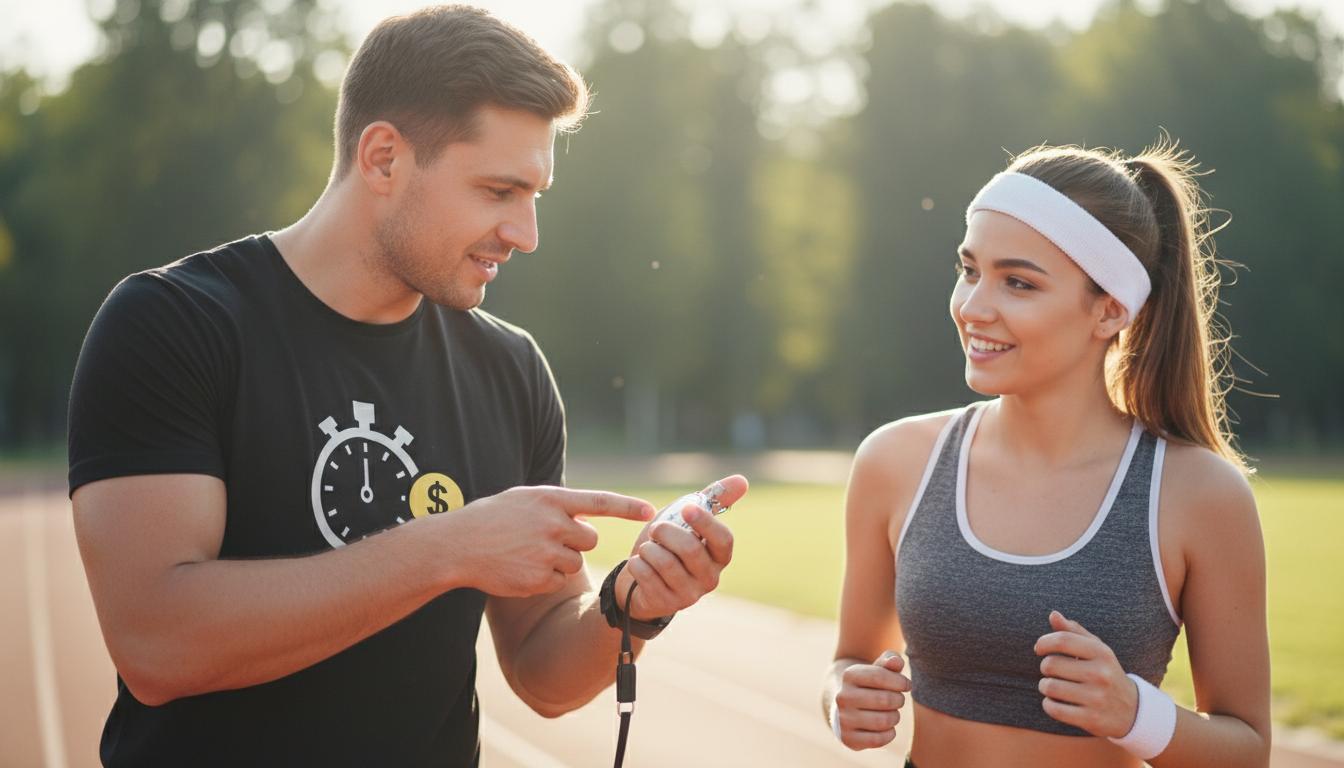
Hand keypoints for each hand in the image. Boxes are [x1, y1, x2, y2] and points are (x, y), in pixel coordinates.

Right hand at [444, 486, 653, 596]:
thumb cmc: (490, 519)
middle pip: (590, 539)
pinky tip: (522, 569)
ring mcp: (546, 552)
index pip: (599, 501)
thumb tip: (586, 515)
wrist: (457, 545)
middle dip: (575, 542)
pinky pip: (559, 581)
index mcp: (551, 499)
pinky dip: (545, 578)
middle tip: (547, 540)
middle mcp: (553, 524)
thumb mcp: (523, 499)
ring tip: (528, 554)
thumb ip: (556, 505)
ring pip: (576, 563)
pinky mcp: (539, 578)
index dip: (627, 507)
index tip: (651, 512)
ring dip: (560, 561)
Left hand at [617, 474, 748, 620]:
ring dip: (649, 548)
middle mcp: (710, 578)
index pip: (723, 540)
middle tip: (656, 529)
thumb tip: (743, 480)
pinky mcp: (666, 604)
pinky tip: (639, 564)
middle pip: (690, 550)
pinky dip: (637, 564)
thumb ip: (713, 500)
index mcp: (719, 556)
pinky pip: (647, 576)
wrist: (640, 581)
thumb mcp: (687, 519)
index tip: (686, 509)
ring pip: (665, 563)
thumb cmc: (669, 545)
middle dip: (666, 532)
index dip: (706, 523)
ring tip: (647, 548)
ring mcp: (689, 595)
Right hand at [834, 651, 910, 749]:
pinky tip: (887, 727)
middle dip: (898, 700)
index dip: (900, 682)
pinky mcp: (848, 738)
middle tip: (898, 700)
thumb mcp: (879, 669)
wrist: (848, 707)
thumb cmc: (871, 685)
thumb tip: (896, 662)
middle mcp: (842, 697)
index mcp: (849, 675)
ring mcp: (843, 719)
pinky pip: (878, 739)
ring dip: (895, 717)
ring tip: (892, 713)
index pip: (881, 677)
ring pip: (883, 721)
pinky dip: (889, 734)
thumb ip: (891, 661)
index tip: (906, 685)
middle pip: (885, 700)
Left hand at [1034, 610, 1139, 737]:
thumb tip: (1053, 614)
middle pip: (1051, 664)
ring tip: (1052, 686)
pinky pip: (1054, 709)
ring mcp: (1097, 698)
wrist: (1132, 710)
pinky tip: (1055, 702)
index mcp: (1102, 653)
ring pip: (1050, 687)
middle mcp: (1101, 674)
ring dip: (1045, 686)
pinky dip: (1049, 705)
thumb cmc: (1105, 672)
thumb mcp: (1096, 650)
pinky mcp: (1091, 719)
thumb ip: (1073, 631)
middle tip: (1051, 671)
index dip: (1044, 642)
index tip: (1039, 648)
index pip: (1063, 640)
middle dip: (1045, 667)